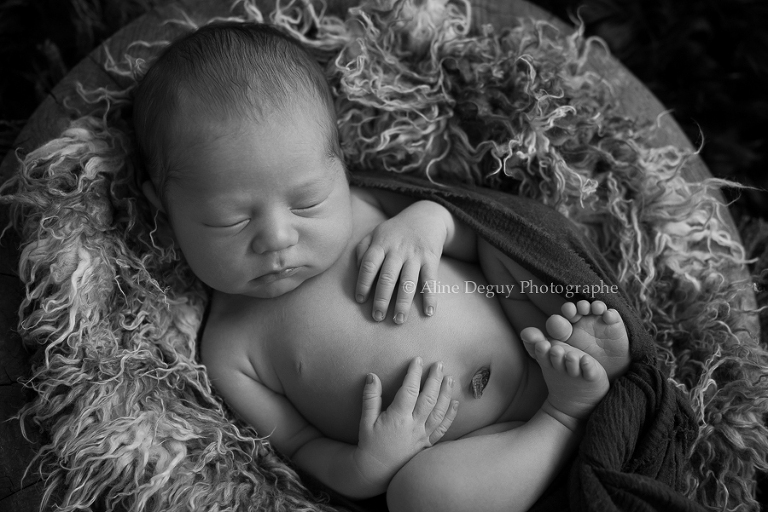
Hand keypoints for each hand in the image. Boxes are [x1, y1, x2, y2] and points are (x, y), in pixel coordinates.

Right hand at [353, 357, 458, 488]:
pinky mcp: (427, 443)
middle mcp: (413, 426)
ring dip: (445, 393)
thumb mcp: (366, 421)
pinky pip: (443, 428)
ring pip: (439, 411)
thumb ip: (370, 398)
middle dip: (434, 379)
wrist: (376, 471)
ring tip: (449, 378)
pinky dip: (450, 415)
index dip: (413, 374)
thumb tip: (372, 376)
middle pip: (428, 398)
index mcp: (397, 418)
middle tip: (439, 364)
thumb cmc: (370, 444)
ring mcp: (423, 435)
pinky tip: (455, 403)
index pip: (409, 391)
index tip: (417, 360)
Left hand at [355, 201, 448, 323]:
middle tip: (377, 317)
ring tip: (398, 320)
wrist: (427, 215)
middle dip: (382, 299)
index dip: (363, 283)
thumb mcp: (376, 233)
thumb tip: (357, 271)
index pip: (369, 265)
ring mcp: (415, 255)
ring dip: (403, 303)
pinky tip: (428, 313)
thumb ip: (363, 249)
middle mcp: (397, 250)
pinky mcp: (431, 259)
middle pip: (388, 277)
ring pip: (408, 282)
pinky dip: (430, 297)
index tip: (359, 300)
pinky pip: (430, 280)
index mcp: (381, 244)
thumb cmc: (396, 230)